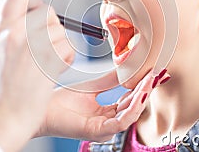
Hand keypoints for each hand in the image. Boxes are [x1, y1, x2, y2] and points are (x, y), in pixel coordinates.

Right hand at [0, 0, 74, 151]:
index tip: (38, 15)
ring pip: (62, 32)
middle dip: (53, 29)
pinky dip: (66, 60)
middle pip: (49, 13)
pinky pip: (69, 49)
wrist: (5, 115)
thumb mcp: (0, 50)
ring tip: (46, 64)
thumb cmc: (5, 87)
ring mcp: (33, 46)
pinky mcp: (48, 61)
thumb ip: (16, 30)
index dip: (34, 1)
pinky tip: (53, 71)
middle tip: (45, 49)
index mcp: (2, 29)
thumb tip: (41, 15)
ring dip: (61, 47)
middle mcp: (16, 33)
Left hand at [38, 69, 170, 141]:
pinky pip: (121, 122)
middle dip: (146, 90)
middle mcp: (109, 123)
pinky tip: (137, 93)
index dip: (142, 87)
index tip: (151, 72)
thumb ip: (110, 80)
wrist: (43, 110)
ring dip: (142, 97)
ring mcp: (105, 129)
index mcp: (108, 114)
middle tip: (155, 74)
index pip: (131, 100)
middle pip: (134, 107)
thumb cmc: (62, 102)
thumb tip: (126, 67)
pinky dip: (132, 108)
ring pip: (131, 114)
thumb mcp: (92, 87)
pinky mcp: (98, 131)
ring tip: (149, 81)